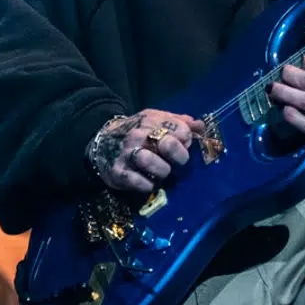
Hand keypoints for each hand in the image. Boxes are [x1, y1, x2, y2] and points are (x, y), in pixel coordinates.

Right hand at [86, 109, 204, 193]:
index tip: (184, 145)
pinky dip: (148, 185)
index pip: (181, 129)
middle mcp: (138, 135)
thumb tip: (200, 126)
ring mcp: (127, 153)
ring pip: (152, 163)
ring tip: (163, 172)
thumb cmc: (139, 133)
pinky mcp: (118, 172)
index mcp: (151, 120)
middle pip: (167, 144)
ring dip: (163, 171)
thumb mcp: (158, 121)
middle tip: (178, 161)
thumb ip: (180, 123)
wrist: (104, 142)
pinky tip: (149, 182)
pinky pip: (138, 182)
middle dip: (179, 156)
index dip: (187, 140)